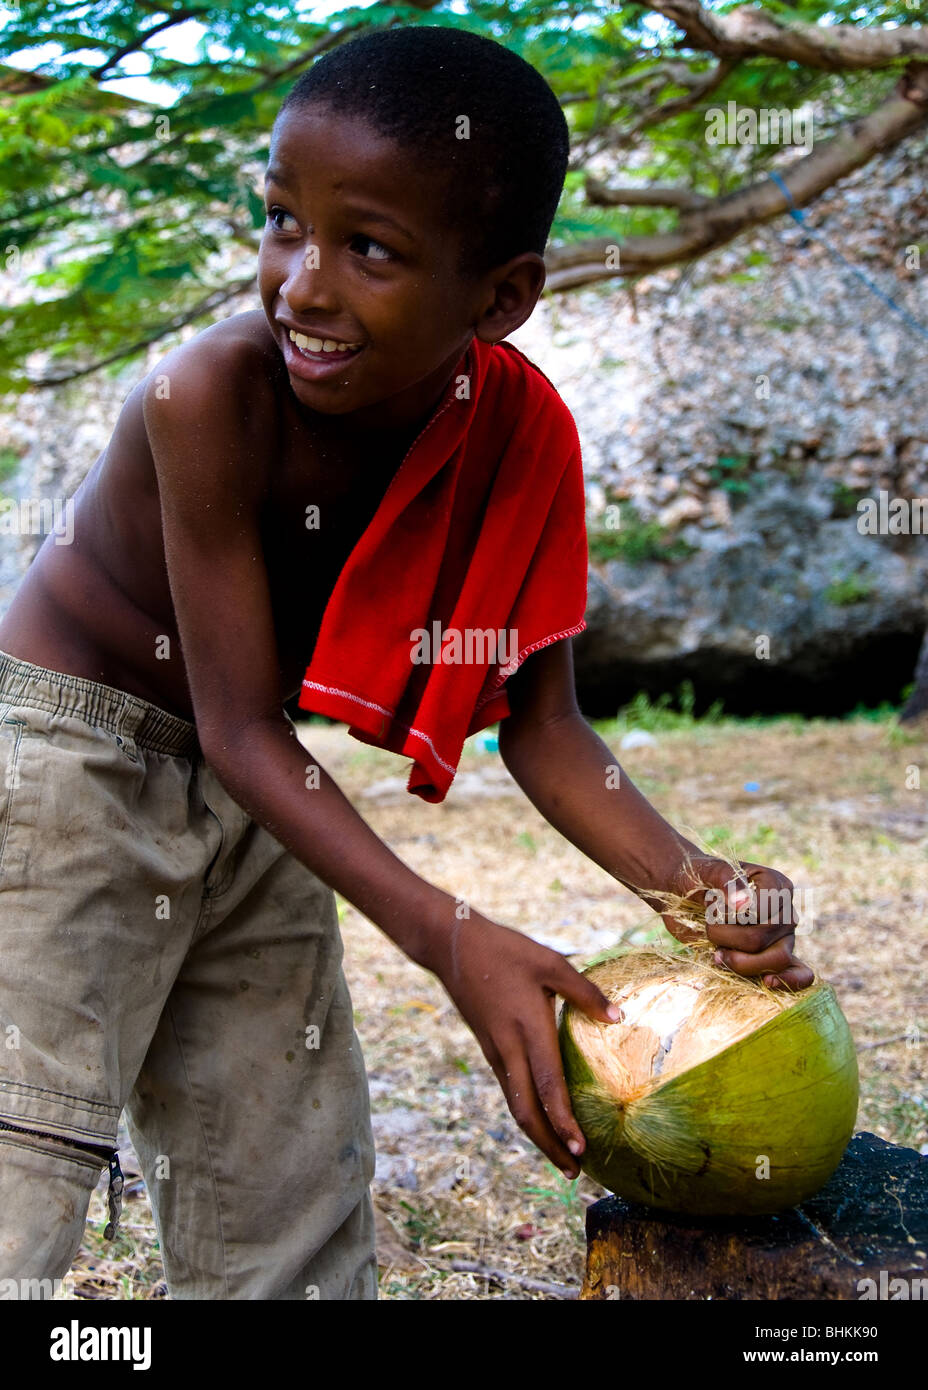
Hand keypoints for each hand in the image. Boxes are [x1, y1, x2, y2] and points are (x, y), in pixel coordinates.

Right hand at [422, 912, 616, 1177]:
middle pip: (527, 1112)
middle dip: (550, 1147)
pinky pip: (511, 1091)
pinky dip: (528, 1114)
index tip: (581, 1149)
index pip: (547, 1086)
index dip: (563, 1121)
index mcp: (528, 1029)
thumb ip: (584, 992)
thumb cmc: (506, 950)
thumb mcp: (549, 962)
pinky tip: (543, 1121)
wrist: (453, 947)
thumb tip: (619, 1017)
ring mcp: (496, 1052)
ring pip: (516, 1106)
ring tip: (564, 1158)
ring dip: (539, 1136)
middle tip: (575, 1172)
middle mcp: (509, 1049)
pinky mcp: (490, 1049)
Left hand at [662, 855, 813, 990]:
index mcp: (777, 886)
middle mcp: (785, 911)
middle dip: (727, 939)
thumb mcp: (706, 871)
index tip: (711, 904)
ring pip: (775, 961)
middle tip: (709, 929)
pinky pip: (799, 974)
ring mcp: (783, 937)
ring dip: (739, 962)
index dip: (732, 917)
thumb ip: (724, 879)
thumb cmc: (699, 880)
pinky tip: (768, 982)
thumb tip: (743, 905)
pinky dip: (788, 981)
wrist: (686, 896)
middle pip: (763, 940)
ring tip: (718, 953)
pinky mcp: (773, 956)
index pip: (761, 914)